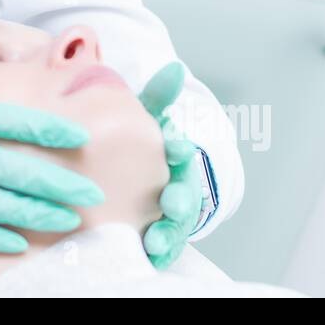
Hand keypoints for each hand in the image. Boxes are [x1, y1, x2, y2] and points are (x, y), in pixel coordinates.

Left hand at [137, 60, 202, 268]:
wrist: (140, 173)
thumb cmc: (142, 144)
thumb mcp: (146, 118)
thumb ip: (158, 96)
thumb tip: (173, 67)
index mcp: (174, 156)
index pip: (181, 151)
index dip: (179, 149)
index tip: (175, 146)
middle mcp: (178, 184)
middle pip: (185, 192)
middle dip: (180, 197)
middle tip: (170, 199)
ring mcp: (171, 213)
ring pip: (176, 224)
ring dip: (169, 231)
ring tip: (155, 237)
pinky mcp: (161, 235)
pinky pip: (164, 247)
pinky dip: (160, 252)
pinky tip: (148, 257)